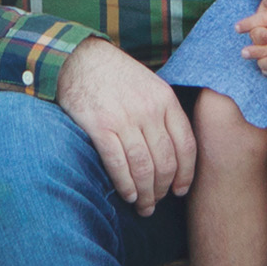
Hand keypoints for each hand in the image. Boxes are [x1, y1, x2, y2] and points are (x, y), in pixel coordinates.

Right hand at [56, 37, 196, 215]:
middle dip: (163, 189)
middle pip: (166, 162)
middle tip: (158, 203)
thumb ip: (164, 111)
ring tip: (143, 206)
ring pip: (143, 168)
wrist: (80, 58)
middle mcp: (149, 111)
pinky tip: (128, 195)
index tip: (181, 190)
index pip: (186, 146)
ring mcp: (125, 119)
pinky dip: (125, 185)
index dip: (186, 174)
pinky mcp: (100, 127)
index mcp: (166, 99)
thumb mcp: (151, 84)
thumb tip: (173, 149)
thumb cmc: (116, 74)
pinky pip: (118, 164)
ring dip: (145, 194)